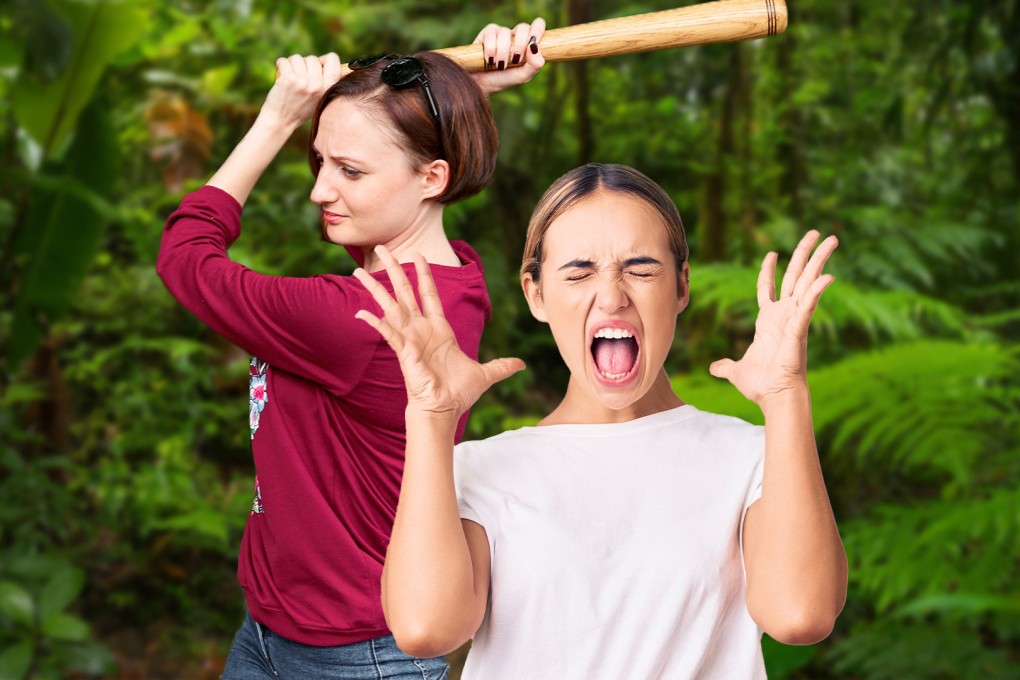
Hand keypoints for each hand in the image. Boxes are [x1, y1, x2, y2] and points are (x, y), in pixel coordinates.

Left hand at [261, 53, 342, 130]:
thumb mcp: (320, 98)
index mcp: (329, 88)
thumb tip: (325, 60)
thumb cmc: (300, 108)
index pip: (333, 59)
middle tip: (299, 78)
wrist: (281, 120)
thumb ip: (325, 81)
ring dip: (291, 64)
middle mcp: (318, 85)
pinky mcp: (288, 79)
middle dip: (304, 64)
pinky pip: (284, 61)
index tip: (316, 68)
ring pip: (297, 58)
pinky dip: (281, 65)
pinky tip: (281, 75)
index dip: (322, 60)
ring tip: (290, 77)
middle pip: (313, 58)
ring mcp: (303, 82)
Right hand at [354, 246, 525, 415]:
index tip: (417, 254)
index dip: (424, 274)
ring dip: (375, 289)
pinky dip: (374, 322)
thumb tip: (522, 365)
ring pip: (390, 306)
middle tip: (382, 249)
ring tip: (357, 272)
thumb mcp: (485, 374)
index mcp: (439, 329)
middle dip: (394, 269)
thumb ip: (501, 366)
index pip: (429, 294)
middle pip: (404, 292)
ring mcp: (410, 338)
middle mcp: (421, 329)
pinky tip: (360, 312)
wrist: (444, 410)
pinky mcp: (404, 351)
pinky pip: (387, 332)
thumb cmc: (458, 394)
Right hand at [470, 18, 545, 94]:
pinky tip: (489, 60)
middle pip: (522, 27)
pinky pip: (491, 34)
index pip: (537, 25)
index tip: (532, 44)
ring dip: (502, 52)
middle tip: (515, 60)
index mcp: (527, 42)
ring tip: (499, 65)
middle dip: (519, 45)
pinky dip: (491, 49)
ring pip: (505, 33)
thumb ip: (535, 64)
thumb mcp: (523, 76)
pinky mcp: (486, 33)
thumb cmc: (504, 79)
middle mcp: (514, 35)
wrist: (482, 84)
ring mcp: (500, 32)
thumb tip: (534, 47)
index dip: (537, 30)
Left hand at [709, 231, 837, 406]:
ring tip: (831, 238)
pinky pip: (809, 304)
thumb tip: (714, 368)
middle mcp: (784, 315)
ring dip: (819, 260)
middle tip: (817, 233)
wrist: (774, 396)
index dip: (769, 270)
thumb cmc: (761, 385)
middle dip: (805, 253)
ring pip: (807, 282)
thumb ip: (726, 366)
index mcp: (768, 320)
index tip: (771, 253)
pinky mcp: (800, 327)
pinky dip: (817, 291)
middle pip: (796, 276)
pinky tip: (828, 276)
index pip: (769, 288)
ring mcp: (794, 318)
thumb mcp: (736, 370)